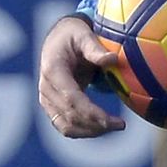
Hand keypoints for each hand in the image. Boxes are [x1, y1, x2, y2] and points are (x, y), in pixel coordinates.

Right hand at [37, 15, 126, 137]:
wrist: (57, 40)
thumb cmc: (73, 35)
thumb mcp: (84, 34)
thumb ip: (95, 48)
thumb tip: (113, 59)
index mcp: (53, 70)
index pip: (71, 98)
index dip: (91, 112)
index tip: (111, 120)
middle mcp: (46, 88)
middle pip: (70, 115)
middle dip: (96, 124)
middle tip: (121, 125)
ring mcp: (46, 100)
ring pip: (66, 126)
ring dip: (91, 132)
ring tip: (115, 126)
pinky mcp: (51, 107)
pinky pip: (65, 126)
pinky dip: (83, 131)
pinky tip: (103, 128)